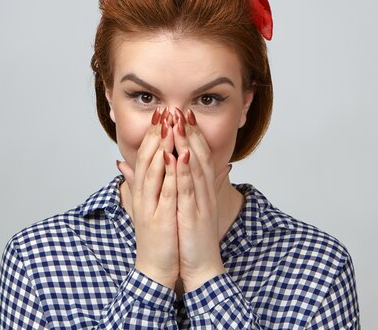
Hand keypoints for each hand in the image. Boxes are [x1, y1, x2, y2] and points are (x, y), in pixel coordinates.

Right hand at [116, 108, 178, 288]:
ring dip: (162, 147)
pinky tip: (176, 156)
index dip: (153, 135)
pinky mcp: (161, 218)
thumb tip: (122, 163)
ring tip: (169, 125)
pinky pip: (166, 192)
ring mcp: (151, 206)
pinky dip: (170, 173)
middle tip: (164, 111)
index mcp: (144, 192)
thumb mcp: (145, 205)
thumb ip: (136, 184)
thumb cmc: (157, 237)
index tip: (161, 115)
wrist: (156, 268)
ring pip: (155, 171)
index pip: (146, 157)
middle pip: (148, 159)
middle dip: (157, 134)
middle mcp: (144, 196)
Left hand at [171, 108, 229, 291]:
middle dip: (190, 132)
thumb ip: (180, 185)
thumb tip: (173, 166)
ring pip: (195, 168)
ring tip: (178, 125)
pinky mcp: (194, 215)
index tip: (184, 115)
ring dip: (187, 145)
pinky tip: (176, 157)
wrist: (202, 267)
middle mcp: (204, 192)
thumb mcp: (186, 207)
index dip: (192, 134)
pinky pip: (188, 190)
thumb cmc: (193, 238)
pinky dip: (182, 172)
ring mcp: (201, 203)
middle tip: (182, 110)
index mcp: (202, 190)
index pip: (198, 156)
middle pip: (199, 156)